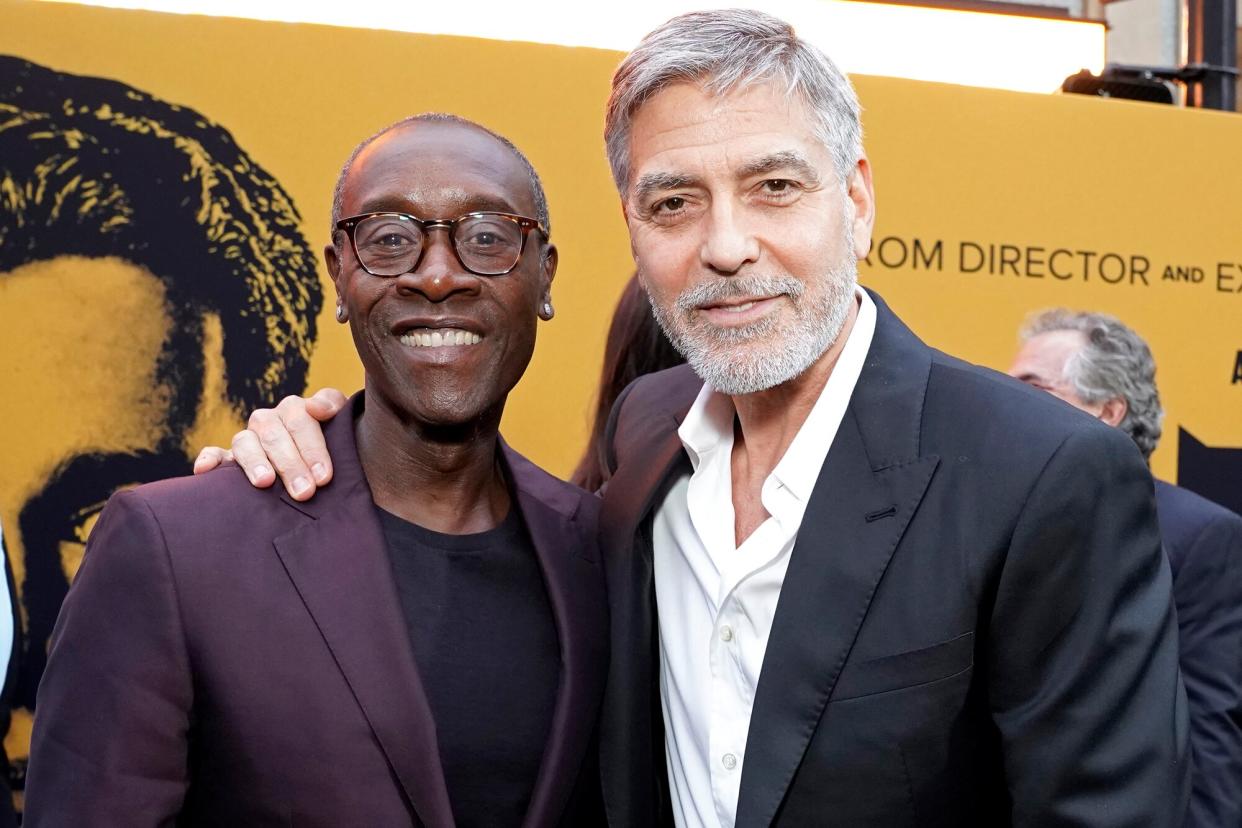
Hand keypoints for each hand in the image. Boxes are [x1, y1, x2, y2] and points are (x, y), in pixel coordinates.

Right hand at [192, 388, 347, 500]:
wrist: (326, 467)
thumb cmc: (339, 445)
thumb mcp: (343, 422)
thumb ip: (333, 405)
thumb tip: (315, 408)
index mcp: (295, 410)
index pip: (300, 419)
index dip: (312, 448)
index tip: (324, 477)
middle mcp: (269, 421)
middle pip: (273, 434)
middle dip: (290, 463)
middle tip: (305, 491)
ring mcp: (249, 439)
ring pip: (245, 442)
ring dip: (254, 461)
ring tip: (265, 482)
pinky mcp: (230, 458)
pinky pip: (214, 454)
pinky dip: (209, 459)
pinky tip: (204, 470)